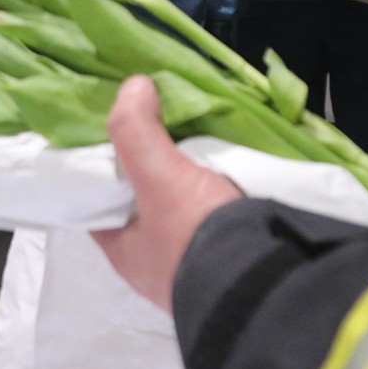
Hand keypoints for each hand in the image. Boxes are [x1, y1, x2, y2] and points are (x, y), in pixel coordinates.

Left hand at [90, 75, 241, 310]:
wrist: (267, 282)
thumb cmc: (194, 237)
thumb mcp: (157, 178)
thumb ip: (136, 131)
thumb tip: (133, 86)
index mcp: (127, 251)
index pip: (99, 203)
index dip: (101, 168)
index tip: (113, 131)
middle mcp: (158, 259)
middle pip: (146, 199)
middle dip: (153, 165)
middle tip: (161, 119)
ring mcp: (199, 257)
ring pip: (185, 202)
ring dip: (192, 173)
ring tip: (199, 129)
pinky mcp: (237, 250)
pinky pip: (221, 207)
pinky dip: (223, 183)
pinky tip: (230, 156)